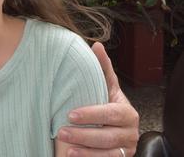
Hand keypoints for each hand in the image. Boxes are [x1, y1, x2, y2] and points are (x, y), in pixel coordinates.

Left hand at [57, 42, 139, 156]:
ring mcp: (126, 148)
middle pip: (107, 137)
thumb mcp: (107, 86)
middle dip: (83, 135)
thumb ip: (103, 69)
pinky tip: (73, 155)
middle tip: (61, 131)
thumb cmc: (108, 103)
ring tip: (65, 146)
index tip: (70, 114)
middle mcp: (130, 132)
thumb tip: (97, 45)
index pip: (110, 114)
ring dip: (85, 150)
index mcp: (127, 112)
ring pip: (107, 152)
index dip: (91, 115)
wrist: (117, 127)